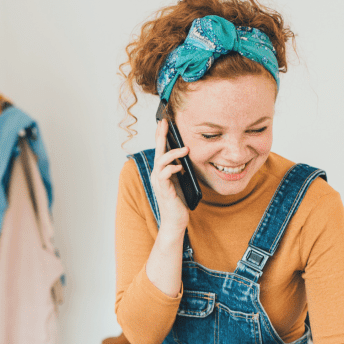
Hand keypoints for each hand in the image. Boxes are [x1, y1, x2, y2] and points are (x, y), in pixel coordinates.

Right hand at [151, 118, 189, 234]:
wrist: (175, 221)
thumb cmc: (178, 202)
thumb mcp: (180, 181)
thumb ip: (180, 168)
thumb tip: (186, 155)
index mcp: (160, 172)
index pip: (160, 150)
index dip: (161, 136)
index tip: (164, 122)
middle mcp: (157, 175)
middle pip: (158, 151)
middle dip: (161, 136)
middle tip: (165, 122)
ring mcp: (159, 183)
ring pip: (161, 162)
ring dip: (172, 154)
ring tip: (185, 149)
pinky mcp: (164, 191)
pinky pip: (164, 175)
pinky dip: (171, 169)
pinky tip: (179, 167)